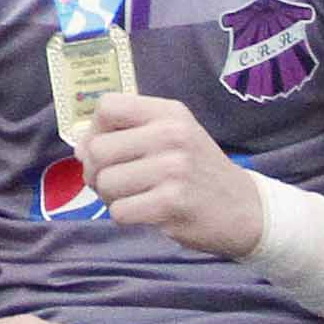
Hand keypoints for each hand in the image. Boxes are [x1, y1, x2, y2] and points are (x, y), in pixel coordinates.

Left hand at [75, 91, 259, 256]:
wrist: (245, 210)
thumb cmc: (198, 171)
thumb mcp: (172, 136)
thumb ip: (127, 134)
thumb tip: (79, 147)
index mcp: (169, 112)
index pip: (107, 107)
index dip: (95, 131)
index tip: (108, 150)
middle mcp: (172, 134)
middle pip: (97, 149)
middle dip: (97, 172)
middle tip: (119, 183)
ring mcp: (174, 168)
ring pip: (105, 183)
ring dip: (111, 198)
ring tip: (137, 197)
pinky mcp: (173, 203)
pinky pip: (119, 211)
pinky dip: (125, 216)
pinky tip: (147, 212)